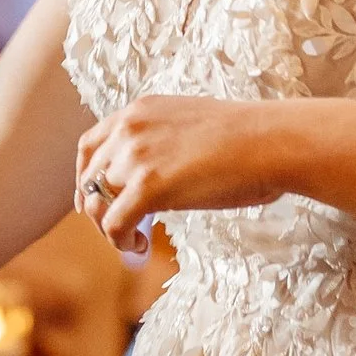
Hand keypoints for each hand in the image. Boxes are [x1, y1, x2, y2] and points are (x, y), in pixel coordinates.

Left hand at [73, 97, 284, 247]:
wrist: (269, 141)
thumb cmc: (247, 138)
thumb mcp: (190, 124)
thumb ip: (162, 142)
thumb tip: (156, 177)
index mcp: (139, 110)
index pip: (90, 145)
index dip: (85, 177)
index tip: (92, 200)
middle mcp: (129, 129)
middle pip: (90, 177)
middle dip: (97, 206)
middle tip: (115, 228)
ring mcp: (135, 156)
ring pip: (98, 202)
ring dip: (110, 227)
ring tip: (133, 238)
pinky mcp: (147, 187)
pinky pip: (113, 223)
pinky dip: (119, 240)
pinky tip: (138, 245)